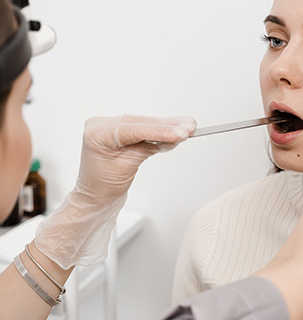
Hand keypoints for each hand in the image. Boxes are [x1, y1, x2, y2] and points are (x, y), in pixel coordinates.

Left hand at [35, 115, 195, 268]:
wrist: (95, 195)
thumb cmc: (104, 185)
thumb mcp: (128, 166)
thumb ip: (150, 147)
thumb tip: (174, 136)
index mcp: (97, 133)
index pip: (135, 129)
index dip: (160, 130)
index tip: (181, 133)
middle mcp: (101, 125)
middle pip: (141, 123)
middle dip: (167, 126)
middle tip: (189, 127)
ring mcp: (110, 126)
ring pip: (144, 124)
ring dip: (167, 127)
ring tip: (188, 127)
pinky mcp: (120, 130)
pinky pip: (143, 128)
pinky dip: (159, 132)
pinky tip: (175, 131)